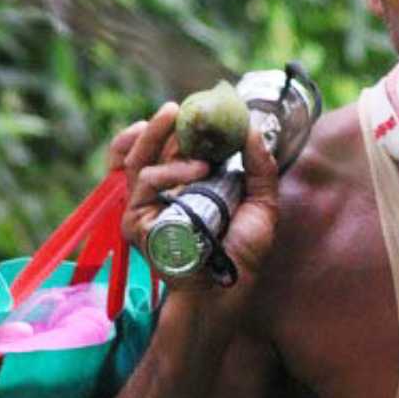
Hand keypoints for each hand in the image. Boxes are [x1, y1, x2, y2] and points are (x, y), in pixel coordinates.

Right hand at [107, 102, 279, 292]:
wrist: (227, 290)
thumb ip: (261, 167)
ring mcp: (146, 207)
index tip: (193, 108)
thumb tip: (254, 129)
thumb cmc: (241, 253)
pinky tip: (196, 170)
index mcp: (186, 186)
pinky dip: (169, 170)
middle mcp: (162, 194)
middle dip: (160, 123)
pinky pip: (145, 181)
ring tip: (175, 119)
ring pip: (137, 157)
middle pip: (147, 147)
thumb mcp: (262, 204)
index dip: (174, 127)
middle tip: (177, 107)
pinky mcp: (137, 221)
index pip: (169, 148)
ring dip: (156, 134)